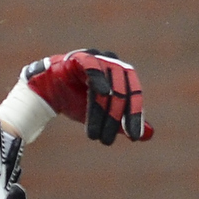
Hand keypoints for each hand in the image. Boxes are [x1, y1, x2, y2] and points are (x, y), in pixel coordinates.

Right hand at [24, 50, 151, 143]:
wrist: (49, 90)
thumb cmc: (78, 100)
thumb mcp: (104, 114)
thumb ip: (124, 122)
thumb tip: (148, 135)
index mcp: (123, 75)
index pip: (135, 95)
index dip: (134, 116)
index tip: (133, 136)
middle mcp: (113, 63)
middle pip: (122, 93)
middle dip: (115, 119)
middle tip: (107, 141)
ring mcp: (97, 58)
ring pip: (107, 86)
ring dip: (102, 113)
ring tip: (94, 135)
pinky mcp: (80, 57)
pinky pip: (93, 67)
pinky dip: (99, 79)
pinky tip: (104, 94)